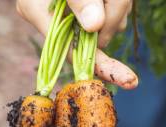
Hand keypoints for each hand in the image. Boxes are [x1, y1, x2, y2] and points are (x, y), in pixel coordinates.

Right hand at [17, 0, 137, 88]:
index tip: (128, 80)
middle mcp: (53, 20)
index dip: (102, 66)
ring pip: (108, 25)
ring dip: (118, 5)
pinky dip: (118, 3)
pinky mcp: (85, 10)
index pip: (74, 52)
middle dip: (113, 16)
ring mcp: (70, 16)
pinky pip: (111, 15)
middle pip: (96, 38)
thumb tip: (95, 26)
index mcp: (37, 12)